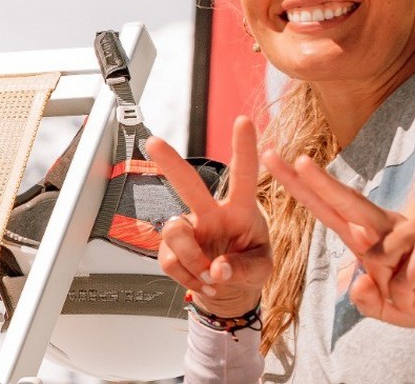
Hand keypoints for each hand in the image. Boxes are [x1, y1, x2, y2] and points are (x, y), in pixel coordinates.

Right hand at [148, 116, 271, 316]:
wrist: (229, 293)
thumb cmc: (249, 268)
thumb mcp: (261, 270)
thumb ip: (243, 268)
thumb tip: (217, 268)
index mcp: (240, 211)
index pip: (243, 176)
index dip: (244, 148)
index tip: (244, 121)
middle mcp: (210, 213)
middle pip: (189, 184)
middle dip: (170, 162)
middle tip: (153, 143)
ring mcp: (187, 229)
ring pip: (175, 231)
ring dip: (194, 260)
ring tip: (211, 277)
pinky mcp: (169, 249)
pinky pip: (170, 261)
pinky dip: (188, 278)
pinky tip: (201, 281)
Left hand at [264, 148, 414, 333]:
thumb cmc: (414, 298)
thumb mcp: (380, 307)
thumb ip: (363, 299)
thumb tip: (361, 280)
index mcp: (361, 235)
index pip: (324, 208)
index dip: (300, 186)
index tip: (274, 161)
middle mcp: (381, 225)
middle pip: (347, 201)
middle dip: (322, 182)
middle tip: (300, 161)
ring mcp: (408, 232)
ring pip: (377, 256)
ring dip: (388, 286)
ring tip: (406, 289)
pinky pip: (404, 276)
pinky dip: (408, 293)